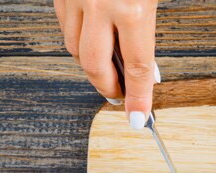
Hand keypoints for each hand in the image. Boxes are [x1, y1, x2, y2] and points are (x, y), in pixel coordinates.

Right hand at [54, 0, 159, 128]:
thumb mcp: (151, 1)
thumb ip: (145, 34)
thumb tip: (144, 73)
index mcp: (132, 10)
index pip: (136, 68)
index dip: (138, 98)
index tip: (138, 118)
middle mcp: (101, 5)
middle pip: (96, 66)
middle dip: (108, 87)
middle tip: (120, 95)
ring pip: (74, 49)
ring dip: (92, 66)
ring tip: (109, 70)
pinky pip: (65, 27)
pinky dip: (79, 42)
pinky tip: (93, 43)